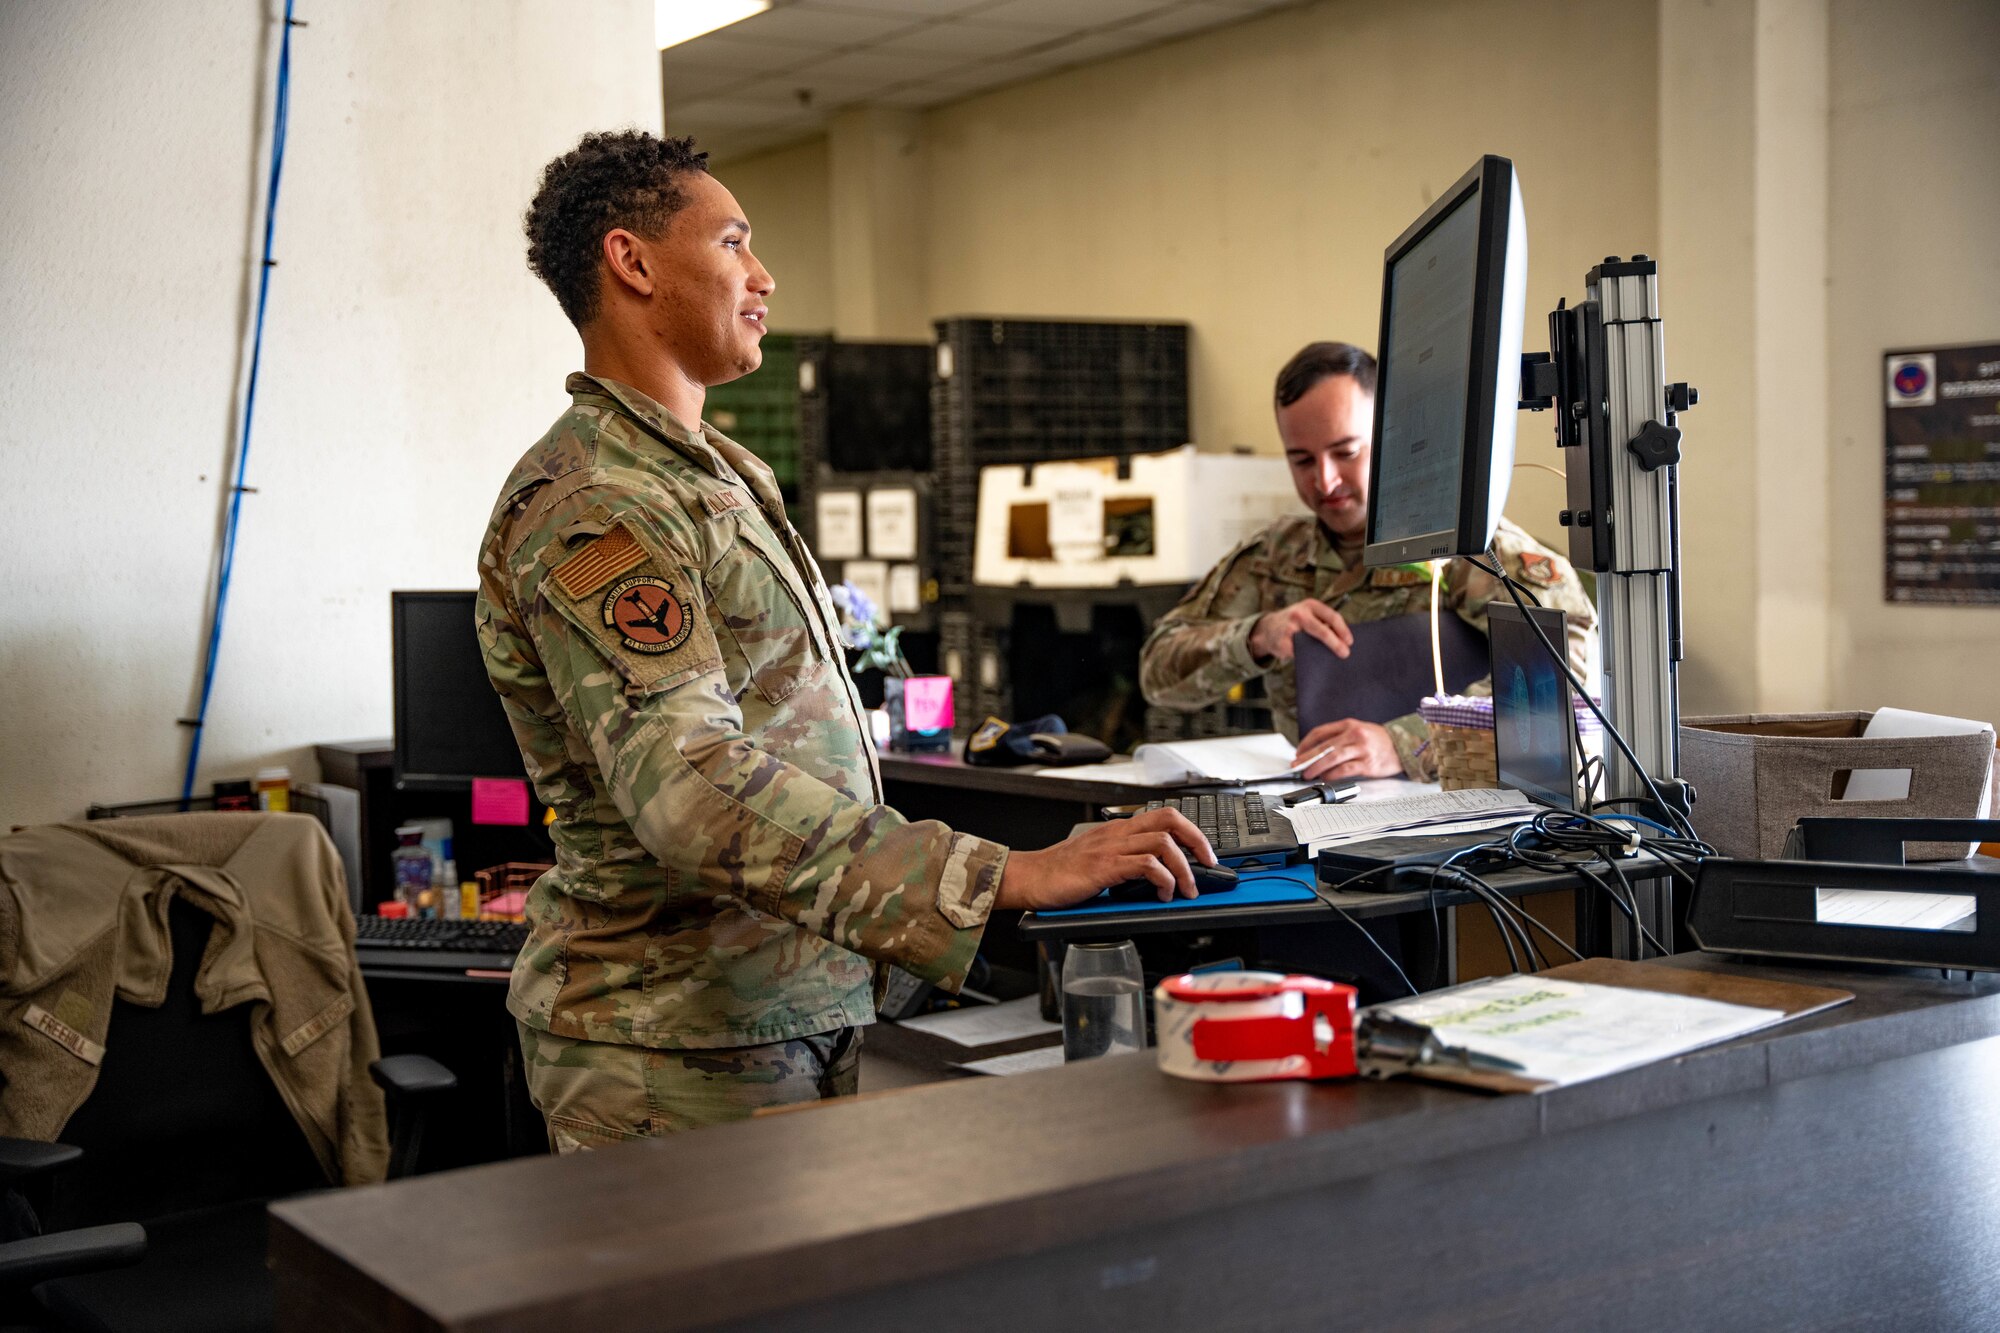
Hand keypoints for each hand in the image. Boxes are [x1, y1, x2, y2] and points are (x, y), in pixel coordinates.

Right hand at [995, 808, 1216, 910]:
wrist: (1029, 877)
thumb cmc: (1059, 872)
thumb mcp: (1097, 858)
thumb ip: (1124, 859)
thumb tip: (1154, 875)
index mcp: (1118, 829)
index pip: (1164, 816)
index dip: (1191, 831)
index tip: (1204, 852)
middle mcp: (1117, 833)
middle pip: (1171, 820)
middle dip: (1198, 841)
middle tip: (1209, 865)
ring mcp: (1111, 848)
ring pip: (1163, 843)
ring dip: (1184, 868)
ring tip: (1187, 889)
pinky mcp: (1104, 867)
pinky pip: (1146, 866)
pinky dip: (1163, 880)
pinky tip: (1162, 894)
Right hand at [1249, 598, 1352, 662]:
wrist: (1267, 629)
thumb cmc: (1295, 622)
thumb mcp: (1308, 614)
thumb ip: (1323, 622)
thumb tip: (1343, 639)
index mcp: (1310, 605)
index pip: (1331, 616)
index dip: (1343, 630)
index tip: (1350, 641)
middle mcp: (1299, 614)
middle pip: (1322, 631)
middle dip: (1336, 644)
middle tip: (1345, 653)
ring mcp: (1290, 629)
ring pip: (1312, 644)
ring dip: (1322, 652)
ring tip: (1329, 657)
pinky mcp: (1283, 643)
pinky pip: (1302, 653)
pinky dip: (1309, 657)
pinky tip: (1311, 658)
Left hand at [1293, 718, 1402, 780]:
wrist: (1404, 746)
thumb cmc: (1378, 741)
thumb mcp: (1358, 731)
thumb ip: (1339, 738)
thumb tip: (1315, 752)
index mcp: (1349, 725)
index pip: (1320, 732)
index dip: (1306, 743)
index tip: (1298, 753)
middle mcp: (1354, 734)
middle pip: (1324, 746)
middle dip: (1307, 757)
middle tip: (1297, 766)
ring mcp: (1362, 749)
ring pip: (1332, 757)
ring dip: (1317, 767)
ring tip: (1308, 773)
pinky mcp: (1368, 763)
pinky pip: (1345, 769)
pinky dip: (1332, 774)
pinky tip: (1326, 777)